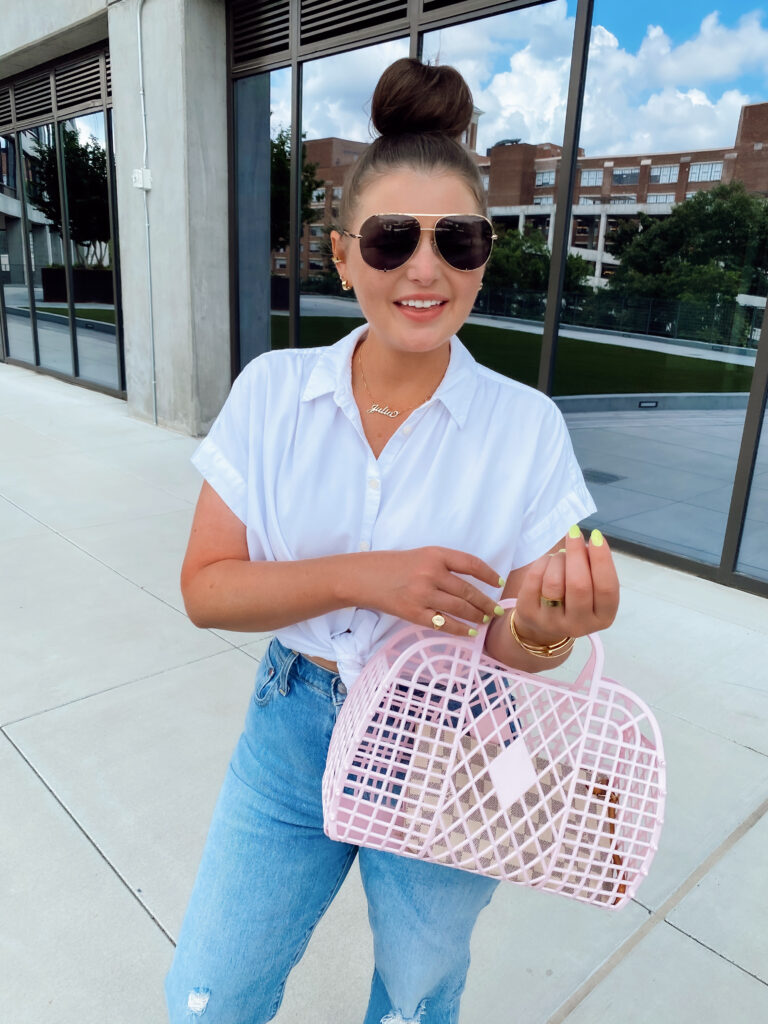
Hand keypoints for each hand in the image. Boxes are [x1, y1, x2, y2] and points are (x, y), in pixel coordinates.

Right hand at [358, 546, 503, 636]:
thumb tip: (471, 581)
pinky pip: (444, 623)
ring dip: (476, 616)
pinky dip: (460, 629)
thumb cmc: (392, 565)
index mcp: (434, 555)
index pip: (470, 564)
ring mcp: (422, 594)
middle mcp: (431, 573)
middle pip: (468, 590)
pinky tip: (470, 632)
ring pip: (459, 607)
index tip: (497, 582)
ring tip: (485, 620)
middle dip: (486, 602)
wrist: (363, 577)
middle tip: (497, 610)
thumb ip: (443, 565)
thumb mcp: (420, 556)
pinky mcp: (414, 613)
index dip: (488, 574)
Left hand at [513, 527, 618, 644]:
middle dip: (576, 553)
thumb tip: (587, 543)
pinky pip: (534, 580)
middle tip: (574, 533)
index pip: (607, 588)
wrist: (543, 623)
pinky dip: (542, 563)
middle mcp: (579, 625)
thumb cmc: (573, 598)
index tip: (596, 536)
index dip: (602, 560)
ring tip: (560, 555)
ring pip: (554, 582)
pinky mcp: (529, 614)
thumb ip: (593, 568)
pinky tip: (547, 561)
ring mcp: (552, 623)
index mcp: (602, 617)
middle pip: (579, 585)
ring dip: (558, 559)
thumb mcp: (591, 588)